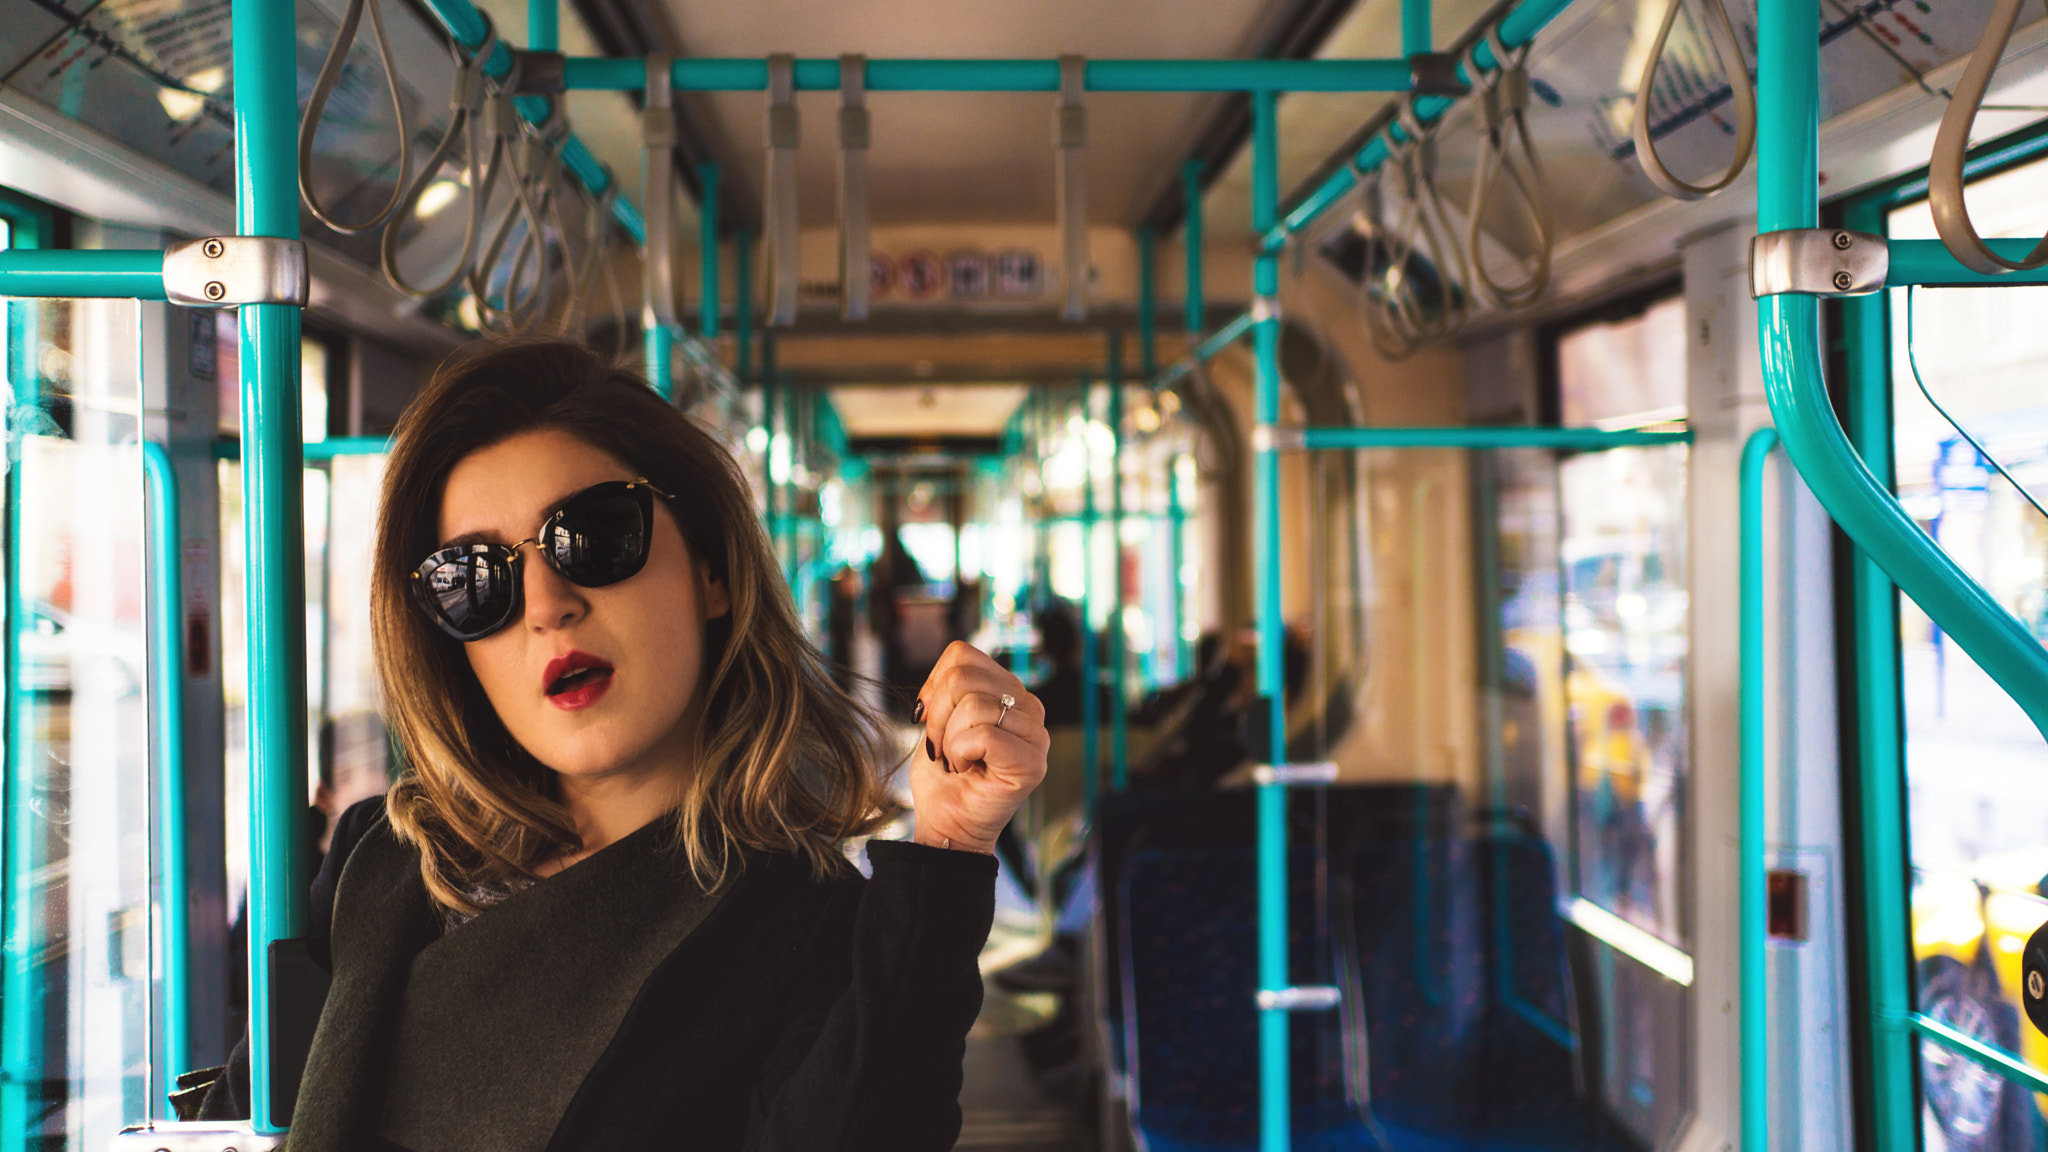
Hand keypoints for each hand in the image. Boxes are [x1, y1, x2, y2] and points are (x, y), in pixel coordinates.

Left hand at [909, 642, 1047, 853]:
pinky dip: (960, 753)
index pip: (961, 654)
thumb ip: (949, 685)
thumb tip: (948, 671)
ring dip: (949, 740)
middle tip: (946, 748)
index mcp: (1010, 690)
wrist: (947, 825)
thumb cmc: (943, 775)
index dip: (934, 687)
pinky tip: (969, 770)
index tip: (936, 723)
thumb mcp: (938, 717)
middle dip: (938, 716)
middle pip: (962, 676)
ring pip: (972, 704)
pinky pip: (982, 734)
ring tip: (961, 761)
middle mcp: (1030, 707)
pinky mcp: (1032, 763)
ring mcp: (1036, 736)